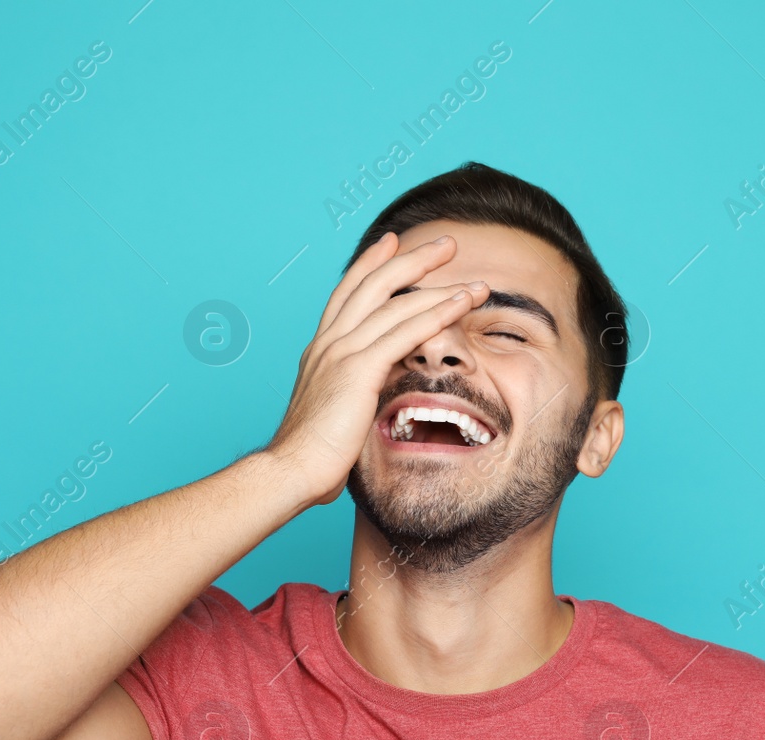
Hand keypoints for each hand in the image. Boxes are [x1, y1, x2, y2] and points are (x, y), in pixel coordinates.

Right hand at [265, 231, 489, 505]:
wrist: (291, 470)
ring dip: (440, 286)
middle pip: (374, 284)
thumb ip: (349, 397)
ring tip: (474, 279)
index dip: (371, 264)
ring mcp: (342, 352)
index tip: (392, 243)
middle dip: (413, 259)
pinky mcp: (359, 369)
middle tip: (445, 244)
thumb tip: (365, 405)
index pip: (348, 294)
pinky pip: (406, 332)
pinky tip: (462, 303)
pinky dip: (438, 313)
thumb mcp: (332, 414)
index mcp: (320, 350)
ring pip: (396, 303)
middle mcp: (329, 343)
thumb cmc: (310, 458)